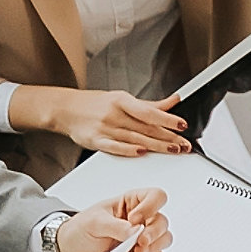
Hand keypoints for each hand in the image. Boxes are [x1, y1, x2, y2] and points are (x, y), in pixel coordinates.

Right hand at [33, 88, 192, 155]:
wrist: (66, 109)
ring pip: (135, 138)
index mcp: (122, 100)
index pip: (149, 111)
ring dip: (156, 146)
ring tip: (173, 151)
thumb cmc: (95, 104)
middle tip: (184, 145)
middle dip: (168, 137)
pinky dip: (128, 150)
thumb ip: (150, 104)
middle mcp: (115, 114)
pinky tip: (141, 153)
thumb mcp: (122, 99)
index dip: (167, 119)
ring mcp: (105, 128)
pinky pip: (114, 147)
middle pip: (146, 127)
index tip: (182, 125)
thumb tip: (173, 101)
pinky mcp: (96, 141)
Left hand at [54, 188, 170, 251]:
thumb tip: (135, 231)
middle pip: (162, 221)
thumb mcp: (94, 222)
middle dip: (153, 233)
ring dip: (152, 248)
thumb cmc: (81, 230)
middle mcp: (142, 220)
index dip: (150, 207)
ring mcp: (143, 239)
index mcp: (132, 203)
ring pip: (164, 240)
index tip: (134, 219)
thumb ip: (116, 226)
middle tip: (139, 242)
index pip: (155, 196)